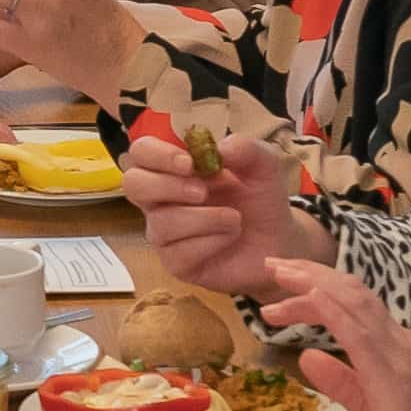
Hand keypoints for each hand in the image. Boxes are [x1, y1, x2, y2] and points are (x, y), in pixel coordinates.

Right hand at [122, 122, 307, 294]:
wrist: (277, 242)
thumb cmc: (260, 200)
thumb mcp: (264, 165)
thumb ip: (246, 149)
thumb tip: (221, 147)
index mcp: (174, 168)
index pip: (142, 152)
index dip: (156, 154)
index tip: (188, 162)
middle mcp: (161, 199)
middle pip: (133, 184)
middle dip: (167, 186)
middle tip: (203, 192)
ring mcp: (165, 232)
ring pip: (161, 222)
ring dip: (205, 218)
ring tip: (234, 218)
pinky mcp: (176, 263)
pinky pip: (179, 252)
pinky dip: (211, 242)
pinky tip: (229, 238)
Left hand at [257, 253, 410, 410]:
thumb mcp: (368, 406)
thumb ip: (341, 380)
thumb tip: (307, 356)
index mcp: (394, 347)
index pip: (353, 303)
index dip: (317, 286)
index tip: (283, 282)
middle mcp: (399, 341)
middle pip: (351, 291)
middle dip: (308, 273)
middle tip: (272, 264)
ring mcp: (399, 354)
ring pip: (353, 302)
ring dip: (313, 283)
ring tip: (278, 275)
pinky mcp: (392, 375)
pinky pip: (359, 332)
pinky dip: (333, 309)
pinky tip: (311, 296)